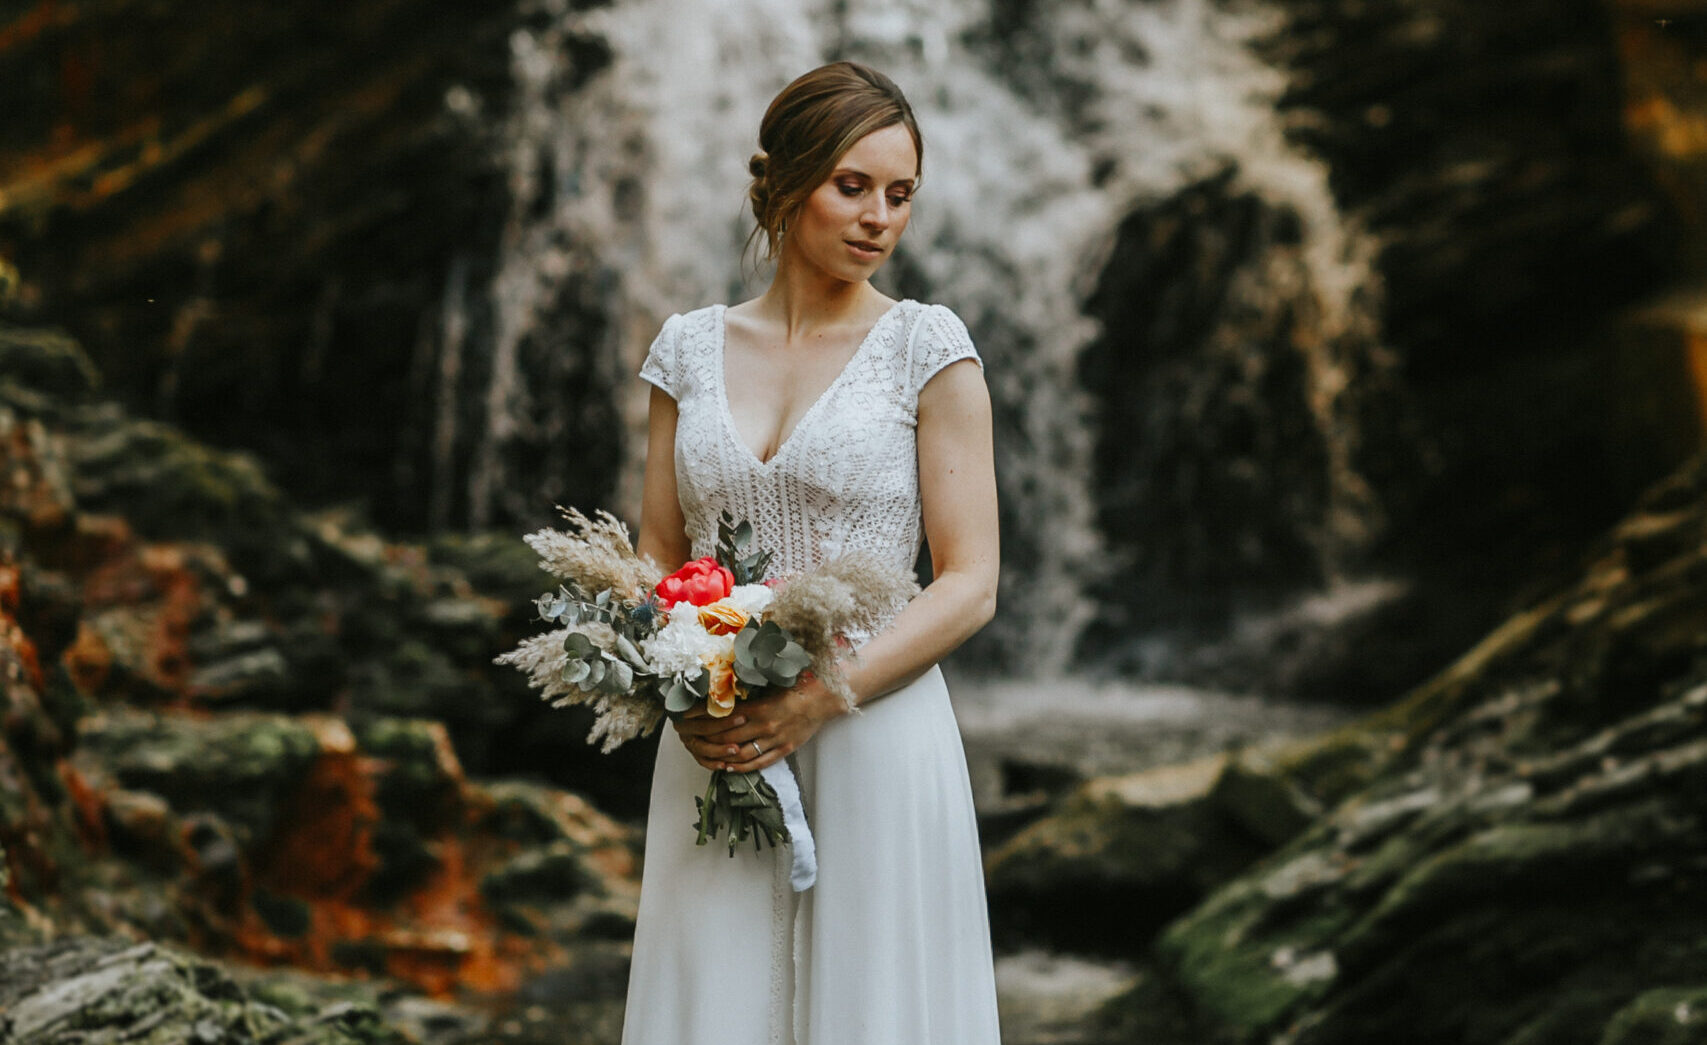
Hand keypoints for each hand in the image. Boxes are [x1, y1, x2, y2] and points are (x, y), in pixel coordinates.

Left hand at [672, 675, 848, 772]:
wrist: (826, 698)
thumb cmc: (799, 685)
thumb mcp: (772, 682)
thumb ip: (750, 688)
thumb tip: (725, 684)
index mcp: (760, 707)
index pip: (723, 715)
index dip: (702, 717)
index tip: (686, 715)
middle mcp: (765, 726)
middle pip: (727, 736)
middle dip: (704, 735)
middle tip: (687, 734)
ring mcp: (775, 740)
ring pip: (741, 753)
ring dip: (720, 754)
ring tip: (703, 752)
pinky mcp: (784, 749)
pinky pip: (759, 762)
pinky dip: (741, 767)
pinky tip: (728, 766)